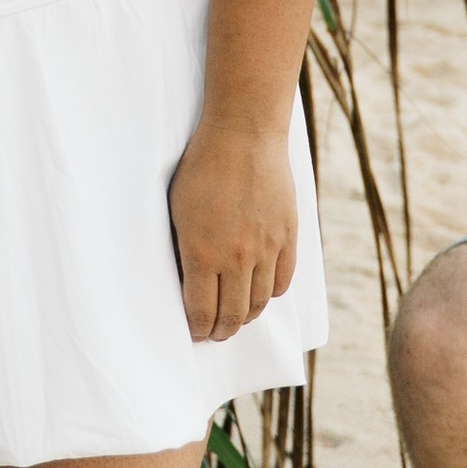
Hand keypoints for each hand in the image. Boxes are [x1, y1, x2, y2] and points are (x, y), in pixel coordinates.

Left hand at [169, 117, 298, 341]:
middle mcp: (237, 259)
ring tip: (237, 317)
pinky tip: (262, 292)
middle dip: (221, 330)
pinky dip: (271, 293)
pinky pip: (283, 280)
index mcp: (203, 254)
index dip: (198, 329)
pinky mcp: (288, 236)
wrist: (244, 135)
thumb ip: (184, 250)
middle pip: (233, 315)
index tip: (195, 332)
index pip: (202, 312)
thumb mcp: (178, 211)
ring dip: (247, 316)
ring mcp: (266, 249)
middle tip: (215, 333)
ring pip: (260, 303)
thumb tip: (186, 282)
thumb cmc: (202, 167)